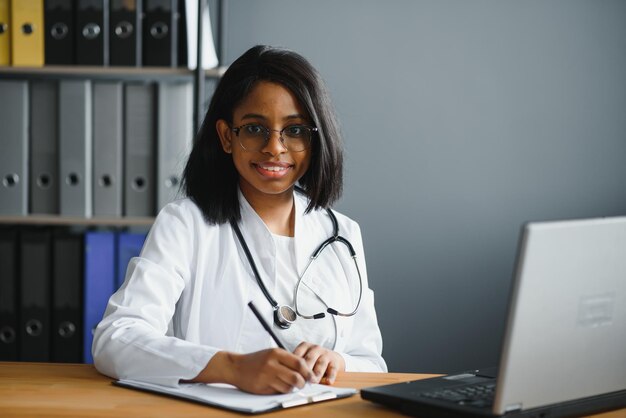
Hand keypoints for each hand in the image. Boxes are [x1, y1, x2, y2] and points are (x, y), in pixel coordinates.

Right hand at [192, 349, 312, 393]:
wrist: (236, 367)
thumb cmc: (256, 360)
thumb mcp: (272, 354)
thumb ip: (287, 360)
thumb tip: (305, 370)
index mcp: (276, 353)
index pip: (299, 363)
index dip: (308, 371)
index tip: (311, 376)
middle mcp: (272, 364)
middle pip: (296, 377)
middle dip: (302, 383)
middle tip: (303, 384)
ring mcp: (266, 376)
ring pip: (288, 386)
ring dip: (292, 388)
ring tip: (291, 385)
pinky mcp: (262, 387)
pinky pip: (279, 391)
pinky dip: (283, 391)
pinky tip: (280, 386)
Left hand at [293, 342, 345, 384]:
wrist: (332, 358)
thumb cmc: (313, 360)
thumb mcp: (304, 358)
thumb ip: (296, 365)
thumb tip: (286, 378)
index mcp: (305, 346)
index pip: (298, 354)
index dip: (293, 366)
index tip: (290, 375)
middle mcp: (315, 348)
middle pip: (309, 359)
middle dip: (305, 370)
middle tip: (300, 381)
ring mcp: (326, 354)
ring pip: (320, 364)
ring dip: (316, 374)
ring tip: (313, 382)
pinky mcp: (335, 362)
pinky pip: (333, 369)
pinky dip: (331, 376)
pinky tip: (328, 382)